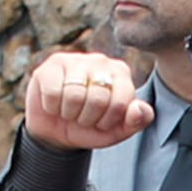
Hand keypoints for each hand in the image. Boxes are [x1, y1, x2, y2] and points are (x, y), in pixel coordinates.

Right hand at [23, 49, 155, 151]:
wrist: (56, 131)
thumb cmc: (90, 127)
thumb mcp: (117, 131)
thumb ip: (137, 121)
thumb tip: (139, 108)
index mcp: (121, 73)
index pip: (120, 103)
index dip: (108, 121)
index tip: (102, 122)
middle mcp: (101, 61)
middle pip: (97, 99)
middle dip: (87, 119)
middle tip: (83, 117)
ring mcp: (75, 59)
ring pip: (74, 96)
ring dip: (69, 113)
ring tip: (69, 110)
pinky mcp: (52, 65)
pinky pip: (53, 94)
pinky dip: (52, 107)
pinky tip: (55, 103)